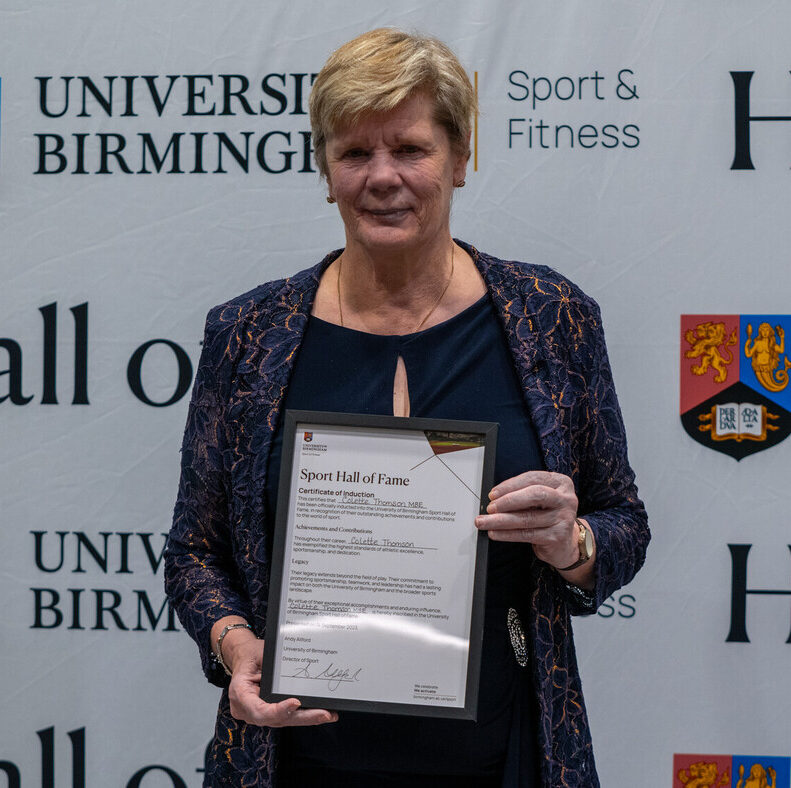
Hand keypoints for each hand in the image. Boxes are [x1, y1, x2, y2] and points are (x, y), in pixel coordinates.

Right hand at [214, 620, 337, 727]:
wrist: (244, 657)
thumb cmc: (251, 655)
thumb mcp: (259, 653)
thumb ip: (272, 664)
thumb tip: (293, 669)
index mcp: (240, 695)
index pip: (259, 710)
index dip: (278, 710)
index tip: (296, 703)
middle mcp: (248, 710)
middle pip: (276, 720)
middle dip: (302, 718)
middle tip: (324, 714)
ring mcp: (258, 715)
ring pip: (284, 721)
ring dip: (307, 718)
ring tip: (328, 714)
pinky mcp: (269, 713)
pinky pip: (286, 717)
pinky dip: (303, 715)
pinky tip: (321, 713)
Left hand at [475, 470, 580, 569]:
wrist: (564, 543)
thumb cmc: (547, 515)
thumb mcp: (539, 500)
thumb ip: (521, 493)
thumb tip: (494, 497)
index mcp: (561, 483)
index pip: (533, 478)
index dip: (510, 485)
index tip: (493, 493)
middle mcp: (565, 499)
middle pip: (535, 495)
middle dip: (508, 500)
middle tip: (490, 507)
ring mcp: (563, 518)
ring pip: (527, 518)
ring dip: (501, 520)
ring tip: (485, 522)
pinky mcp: (557, 537)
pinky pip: (527, 534)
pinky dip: (507, 534)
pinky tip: (495, 533)